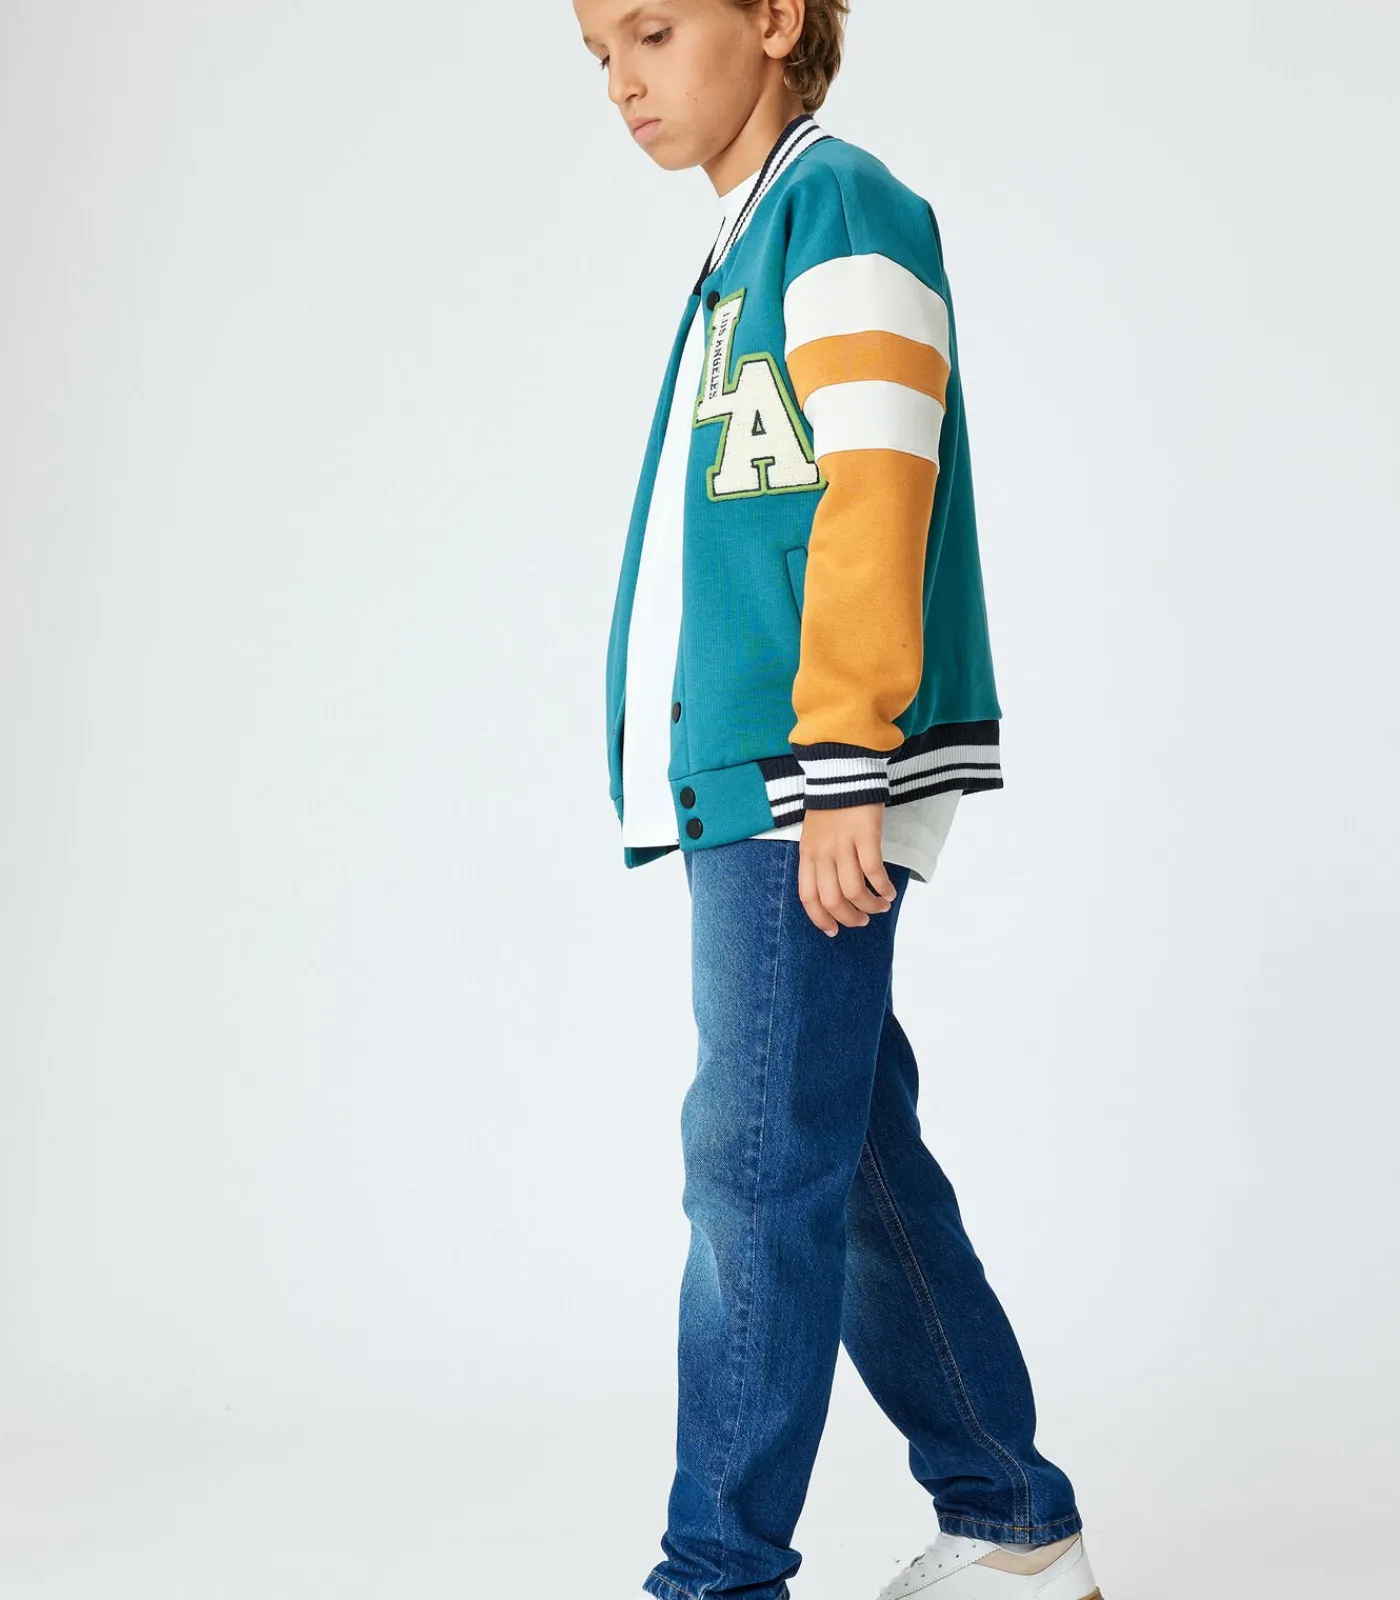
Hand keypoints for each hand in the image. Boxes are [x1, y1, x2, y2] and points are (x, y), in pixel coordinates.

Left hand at [796, 803, 898, 935]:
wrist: (842, 773)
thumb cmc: (831, 807)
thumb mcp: (814, 836)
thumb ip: (820, 862)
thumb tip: (834, 892)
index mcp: (807, 855)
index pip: (808, 897)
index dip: (820, 918)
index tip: (833, 931)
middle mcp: (822, 853)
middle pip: (832, 900)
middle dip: (850, 918)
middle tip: (863, 921)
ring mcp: (843, 845)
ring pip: (854, 890)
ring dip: (870, 905)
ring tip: (881, 906)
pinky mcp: (865, 835)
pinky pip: (874, 871)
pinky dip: (883, 887)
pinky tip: (889, 891)